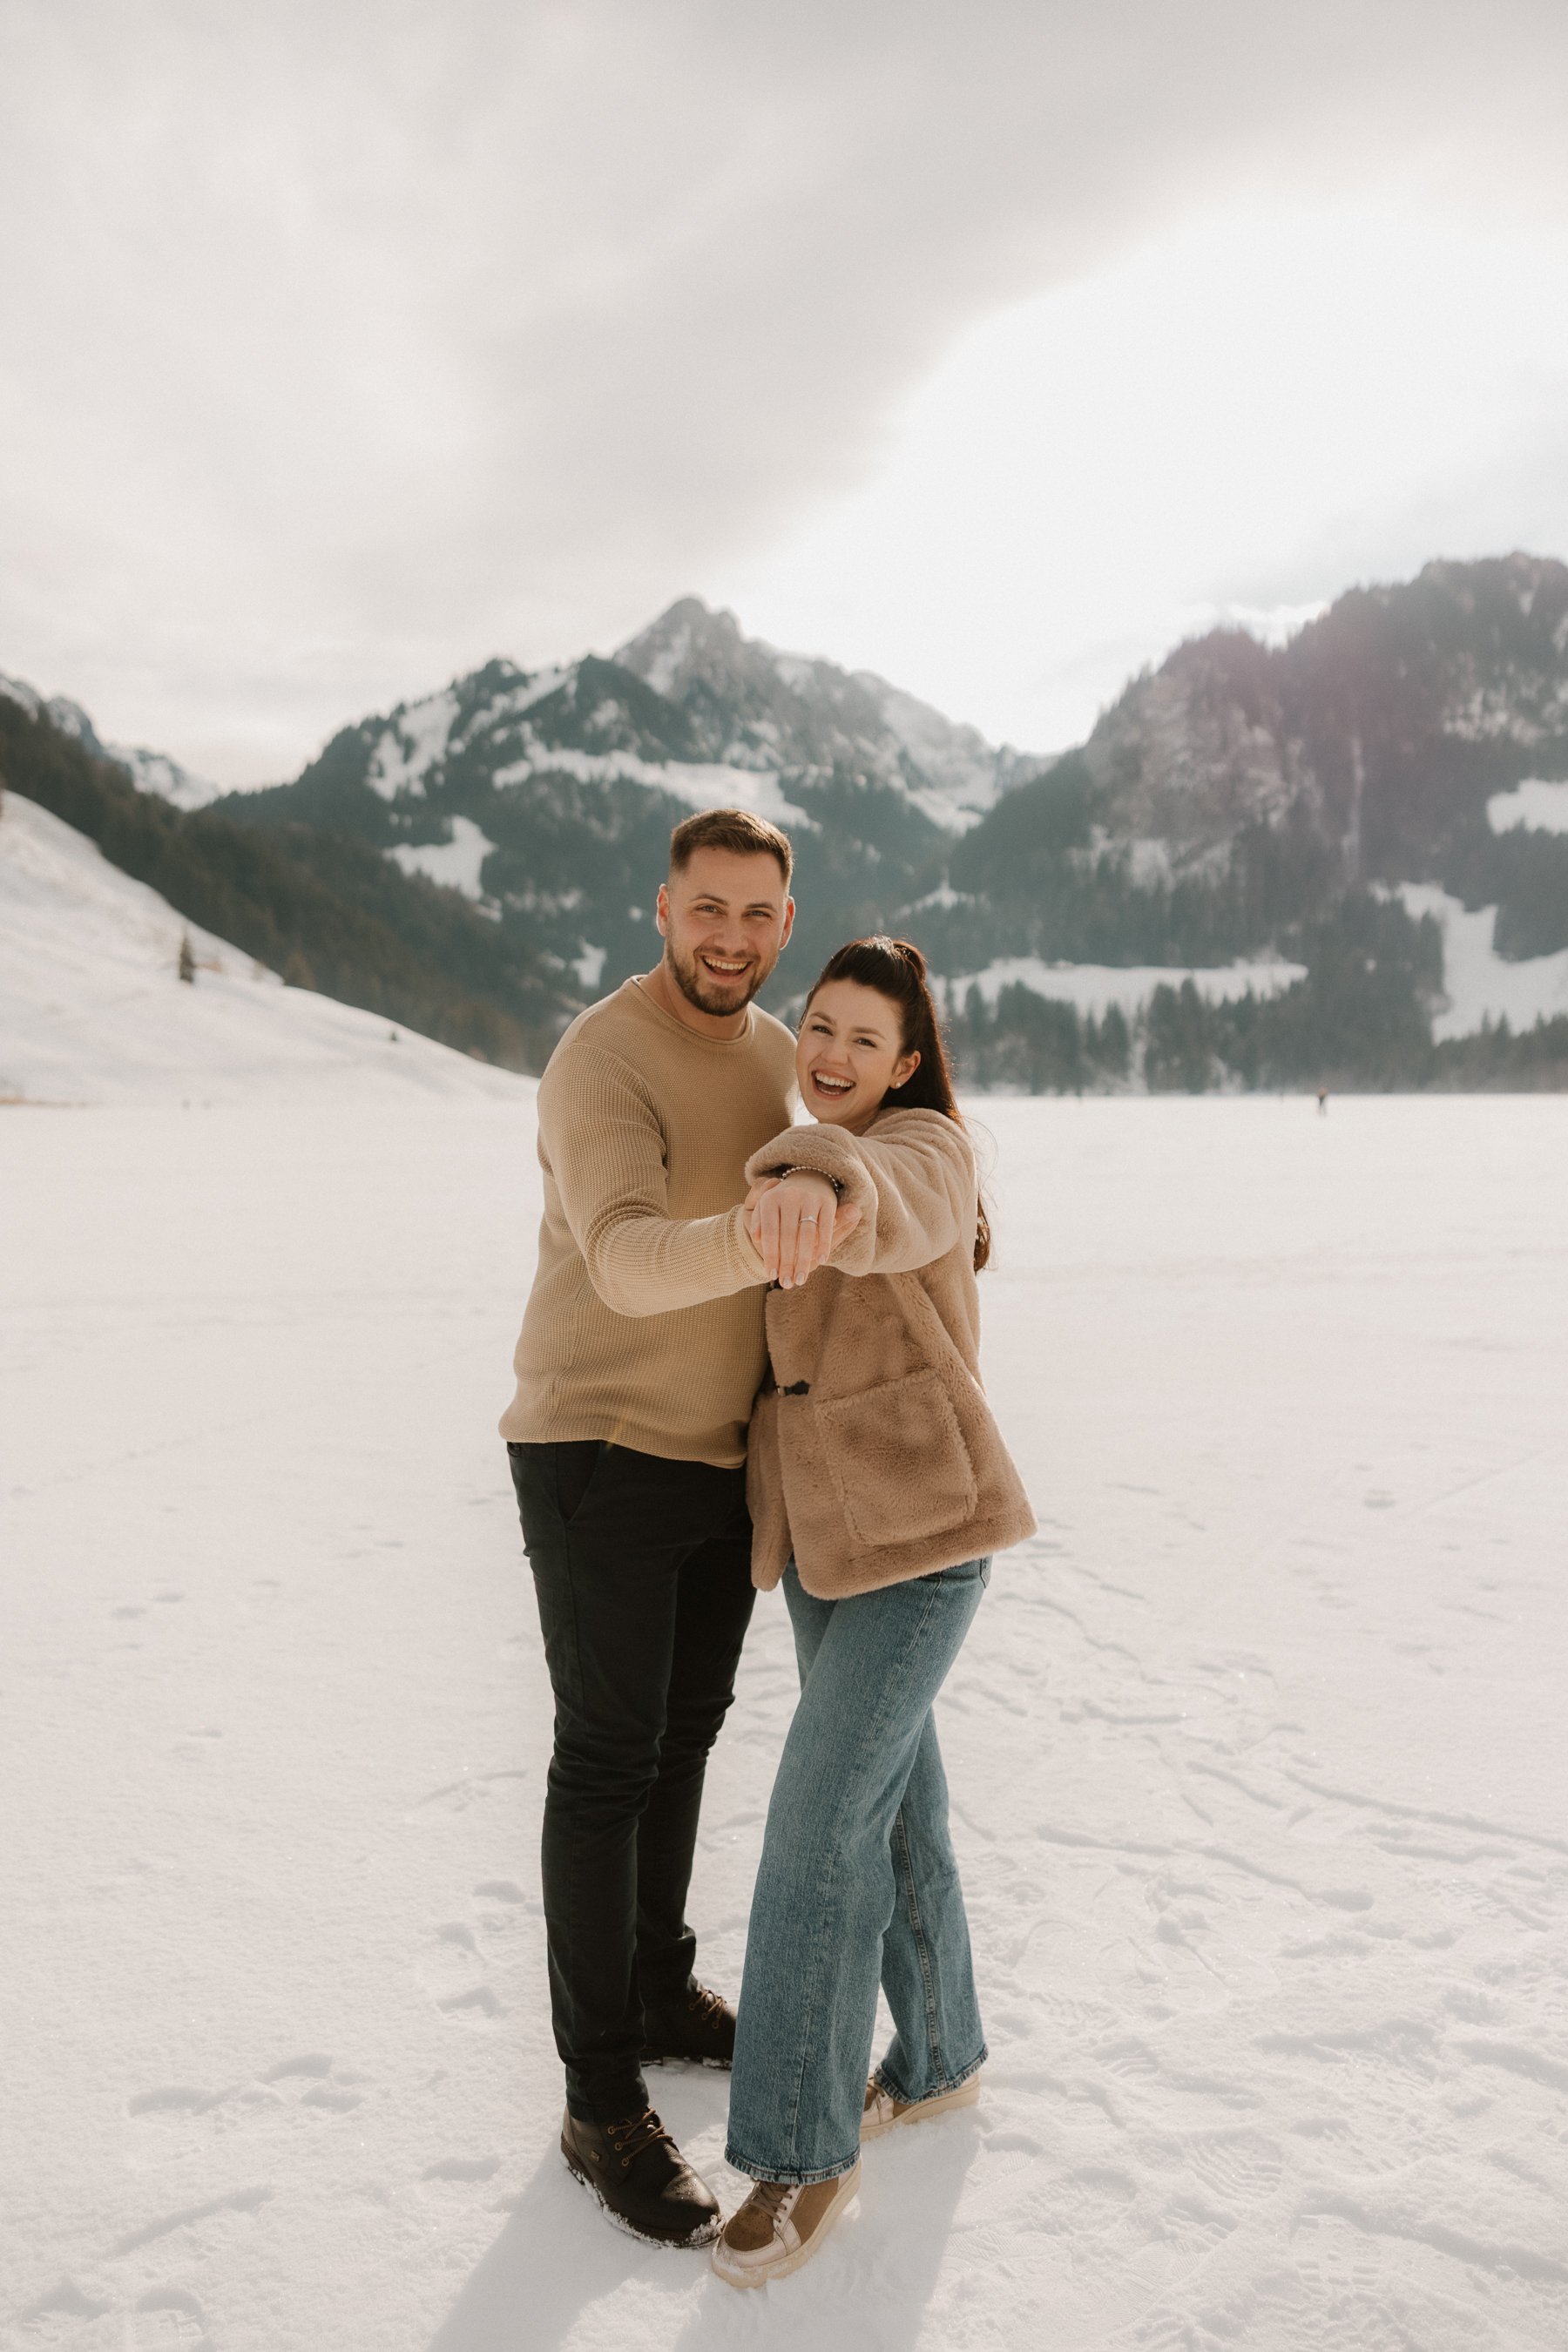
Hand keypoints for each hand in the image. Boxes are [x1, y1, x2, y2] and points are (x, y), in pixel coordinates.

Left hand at [747, 1172, 858, 1287]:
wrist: (808, 1177)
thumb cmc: (783, 1200)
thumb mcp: (765, 1205)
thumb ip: (758, 1221)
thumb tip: (756, 1238)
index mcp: (770, 1200)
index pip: (769, 1233)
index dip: (770, 1255)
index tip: (771, 1275)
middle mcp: (789, 1196)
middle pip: (787, 1237)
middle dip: (787, 1263)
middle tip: (786, 1284)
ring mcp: (809, 1198)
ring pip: (806, 1235)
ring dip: (804, 1260)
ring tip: (801, 1279)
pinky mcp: (827, 1201)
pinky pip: (825, 1226)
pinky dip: (824, 1244)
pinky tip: (821, 1260)